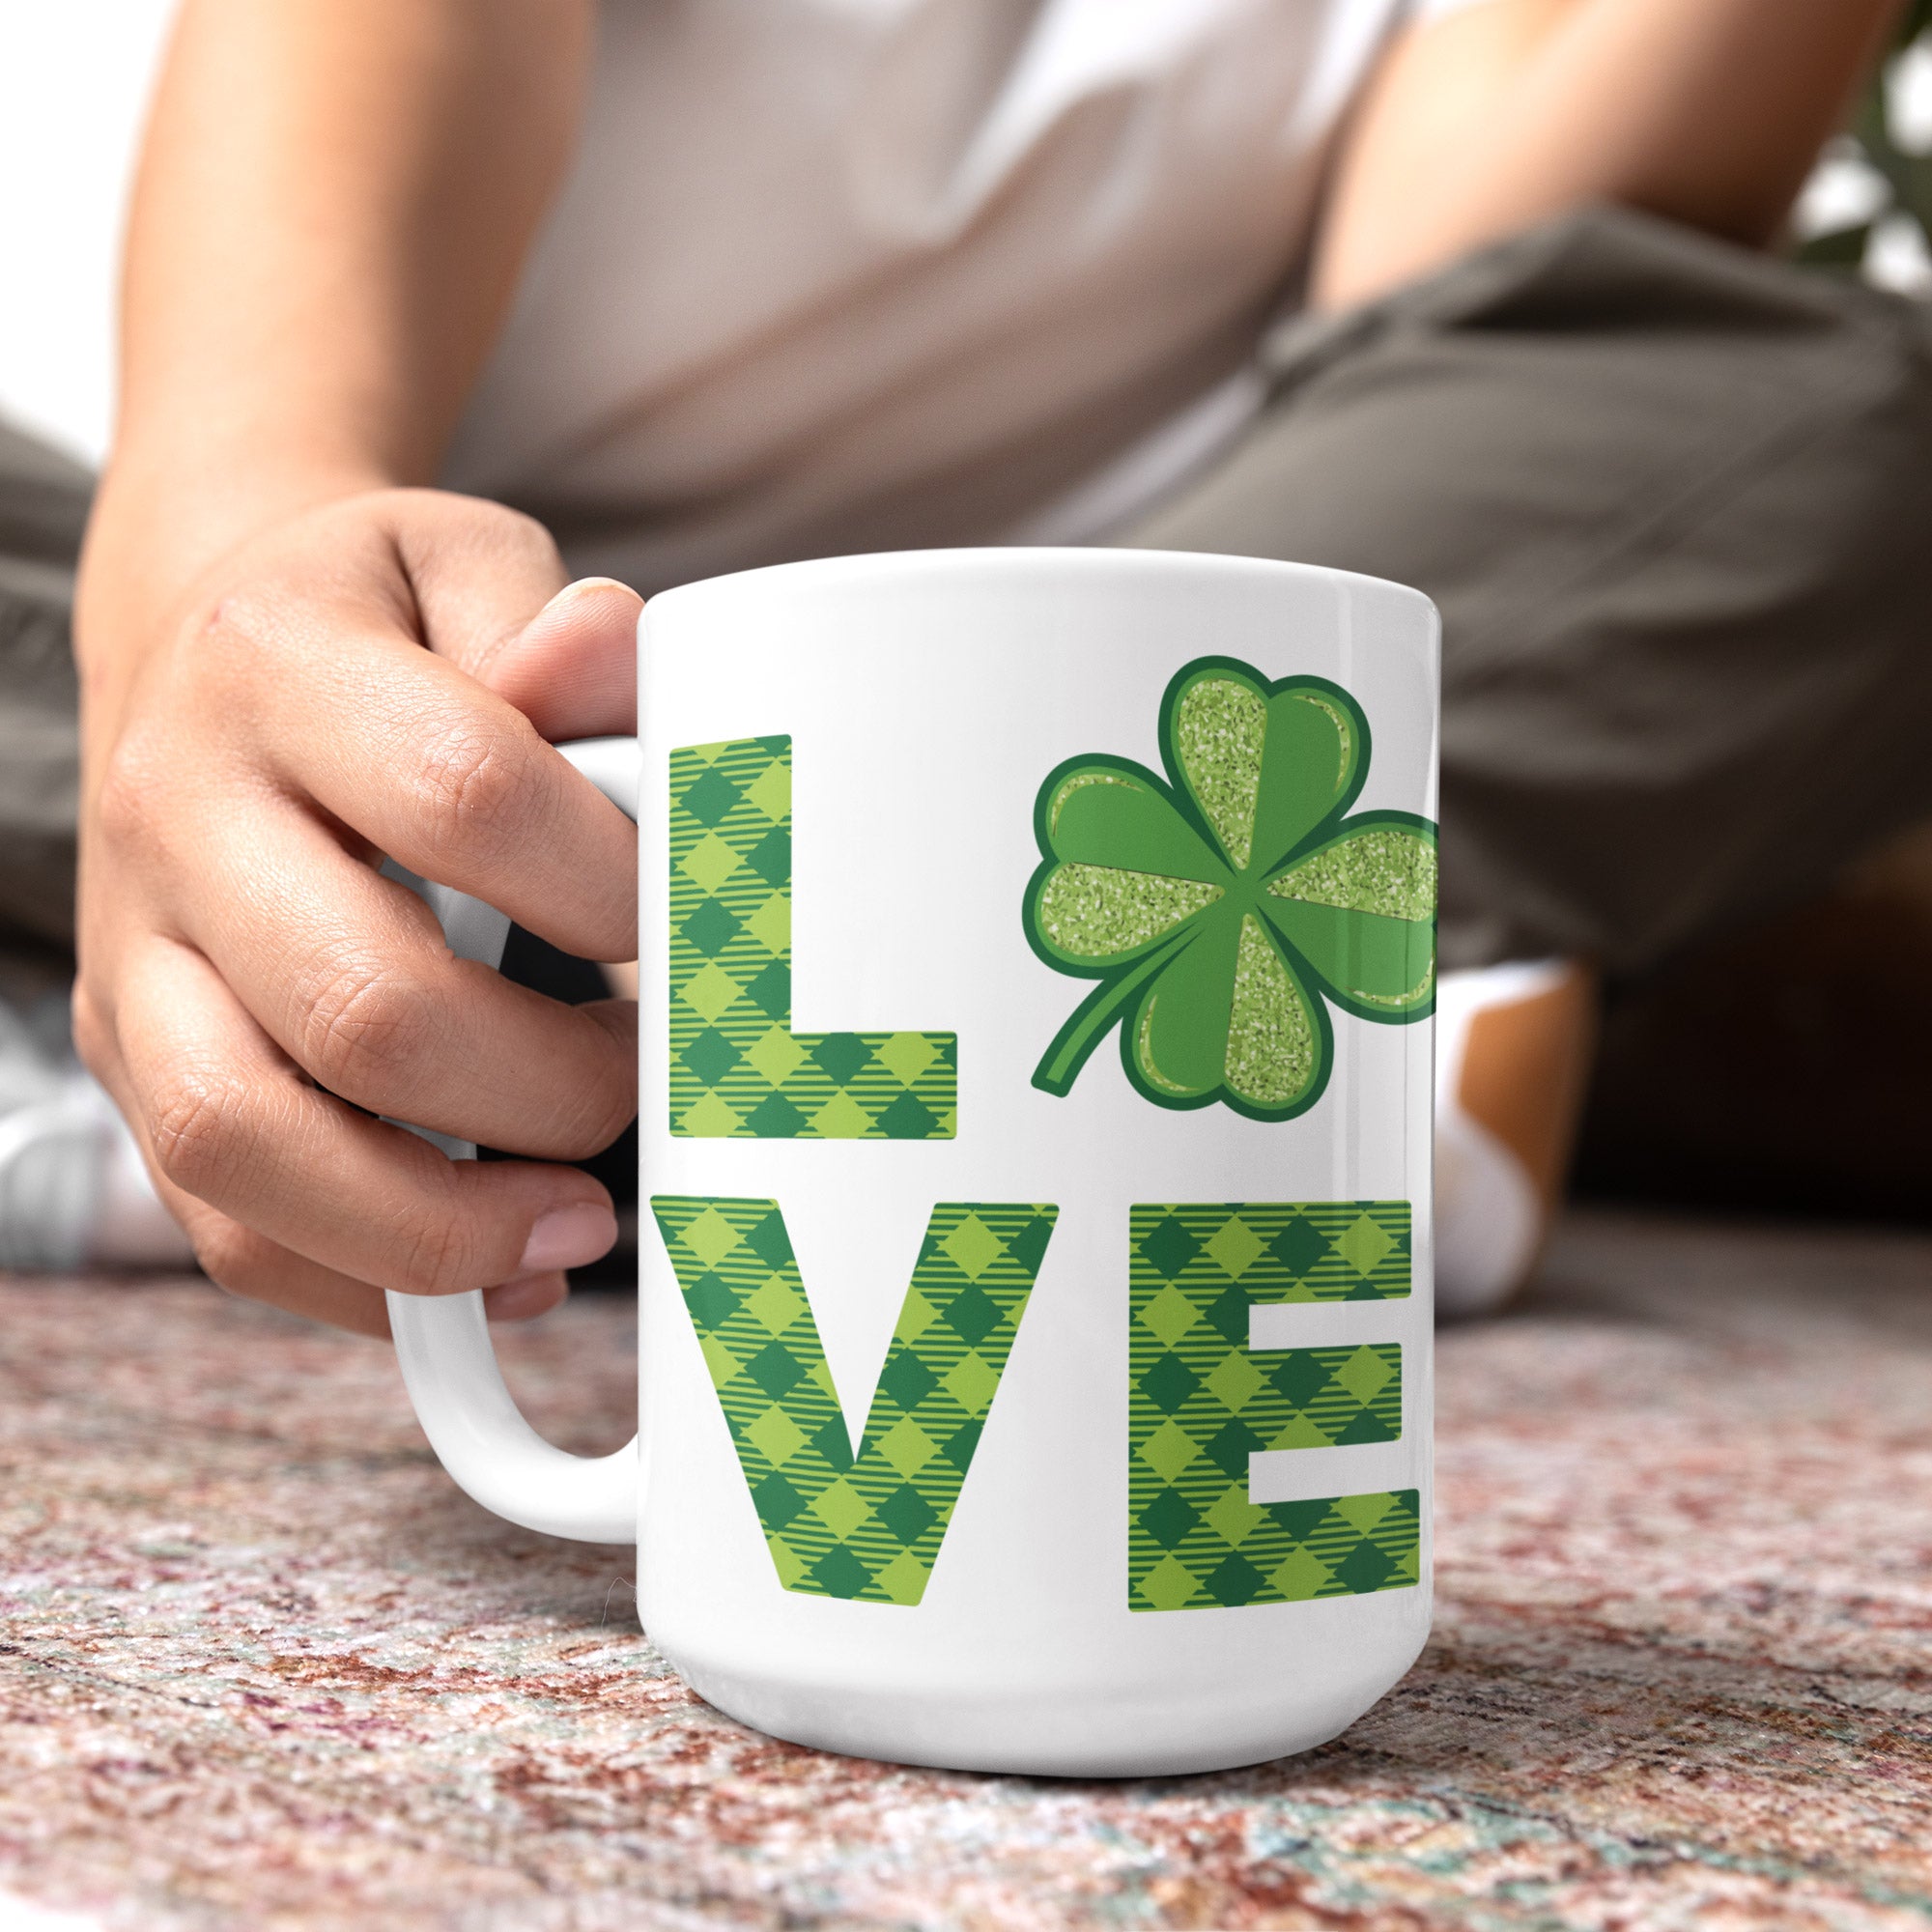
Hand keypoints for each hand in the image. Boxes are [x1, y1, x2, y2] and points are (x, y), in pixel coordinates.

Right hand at [74, 487, 639, 1337]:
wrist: (201, 653)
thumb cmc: (377, 625)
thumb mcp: (467, 565)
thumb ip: (552, 623)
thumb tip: (607, 660)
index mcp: (279, 666)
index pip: (462, 798)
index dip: (607, 892)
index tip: (688, 928)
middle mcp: (180, 817)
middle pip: (364, 1008)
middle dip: (549, 1085)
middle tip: (642, 1076)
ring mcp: (137, 959)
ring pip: (249, 1146)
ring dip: (444, 1223)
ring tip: (578, 1220)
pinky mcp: (129, 1060)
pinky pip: (223, 1225)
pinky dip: (371, 1282)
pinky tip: (497, 1270)